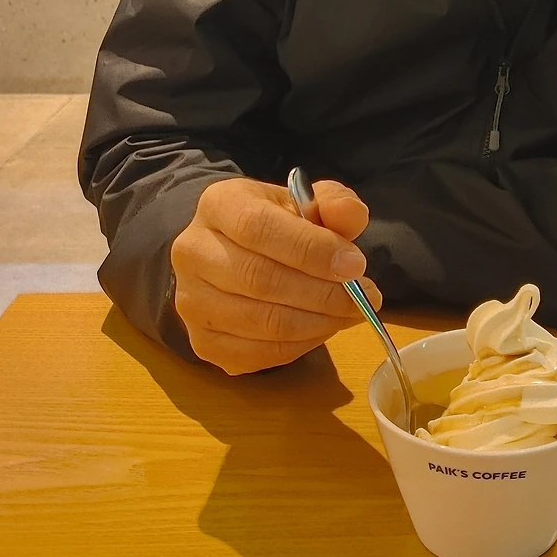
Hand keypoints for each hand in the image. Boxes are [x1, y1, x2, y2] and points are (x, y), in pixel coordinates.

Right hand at [170, 176, 381, 374]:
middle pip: (260, 279)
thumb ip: (333, 203)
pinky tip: (323, 327)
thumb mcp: (306, 202)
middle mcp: (193, 253)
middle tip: (365, 295)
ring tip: (350, 312)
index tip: (356, 264)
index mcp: (217, 205)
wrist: (232, 253)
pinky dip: (300, 346)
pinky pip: (258, 354)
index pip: (258, 227)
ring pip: (261, 323)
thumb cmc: (276, 225)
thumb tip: (351, 216)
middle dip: (323, 292)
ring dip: (318, 322)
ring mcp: (191, 303)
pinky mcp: (202, 343)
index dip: (311, 249)